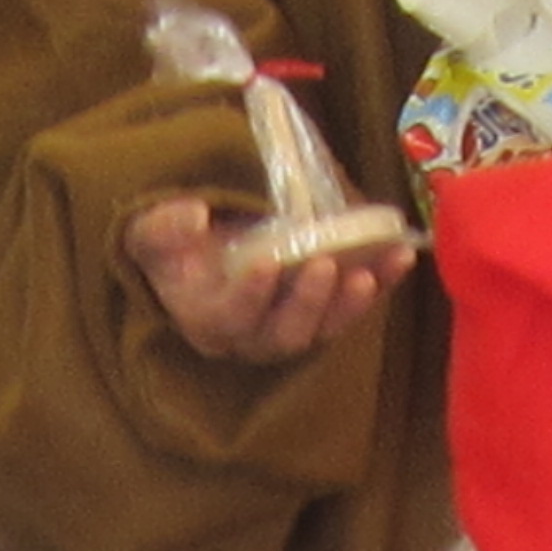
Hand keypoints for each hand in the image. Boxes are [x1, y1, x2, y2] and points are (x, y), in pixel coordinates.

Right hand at [121, 197, 413, 364]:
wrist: (199, 249)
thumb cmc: (174, 243)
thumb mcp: (152, 232)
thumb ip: (163, 227)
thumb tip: (193, 214)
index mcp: (208, 319)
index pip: (229, 318)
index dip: (248, 297)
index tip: (263, 263)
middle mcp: (250, 336)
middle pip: (283, 336)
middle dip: (307, 304)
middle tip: (325, 266)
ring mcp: (289, 326)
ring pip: (323, 329)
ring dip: (350, 303)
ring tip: (371, 270)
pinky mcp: (321, 311)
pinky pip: (351, 306)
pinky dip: (379, 284)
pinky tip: (399, 257)